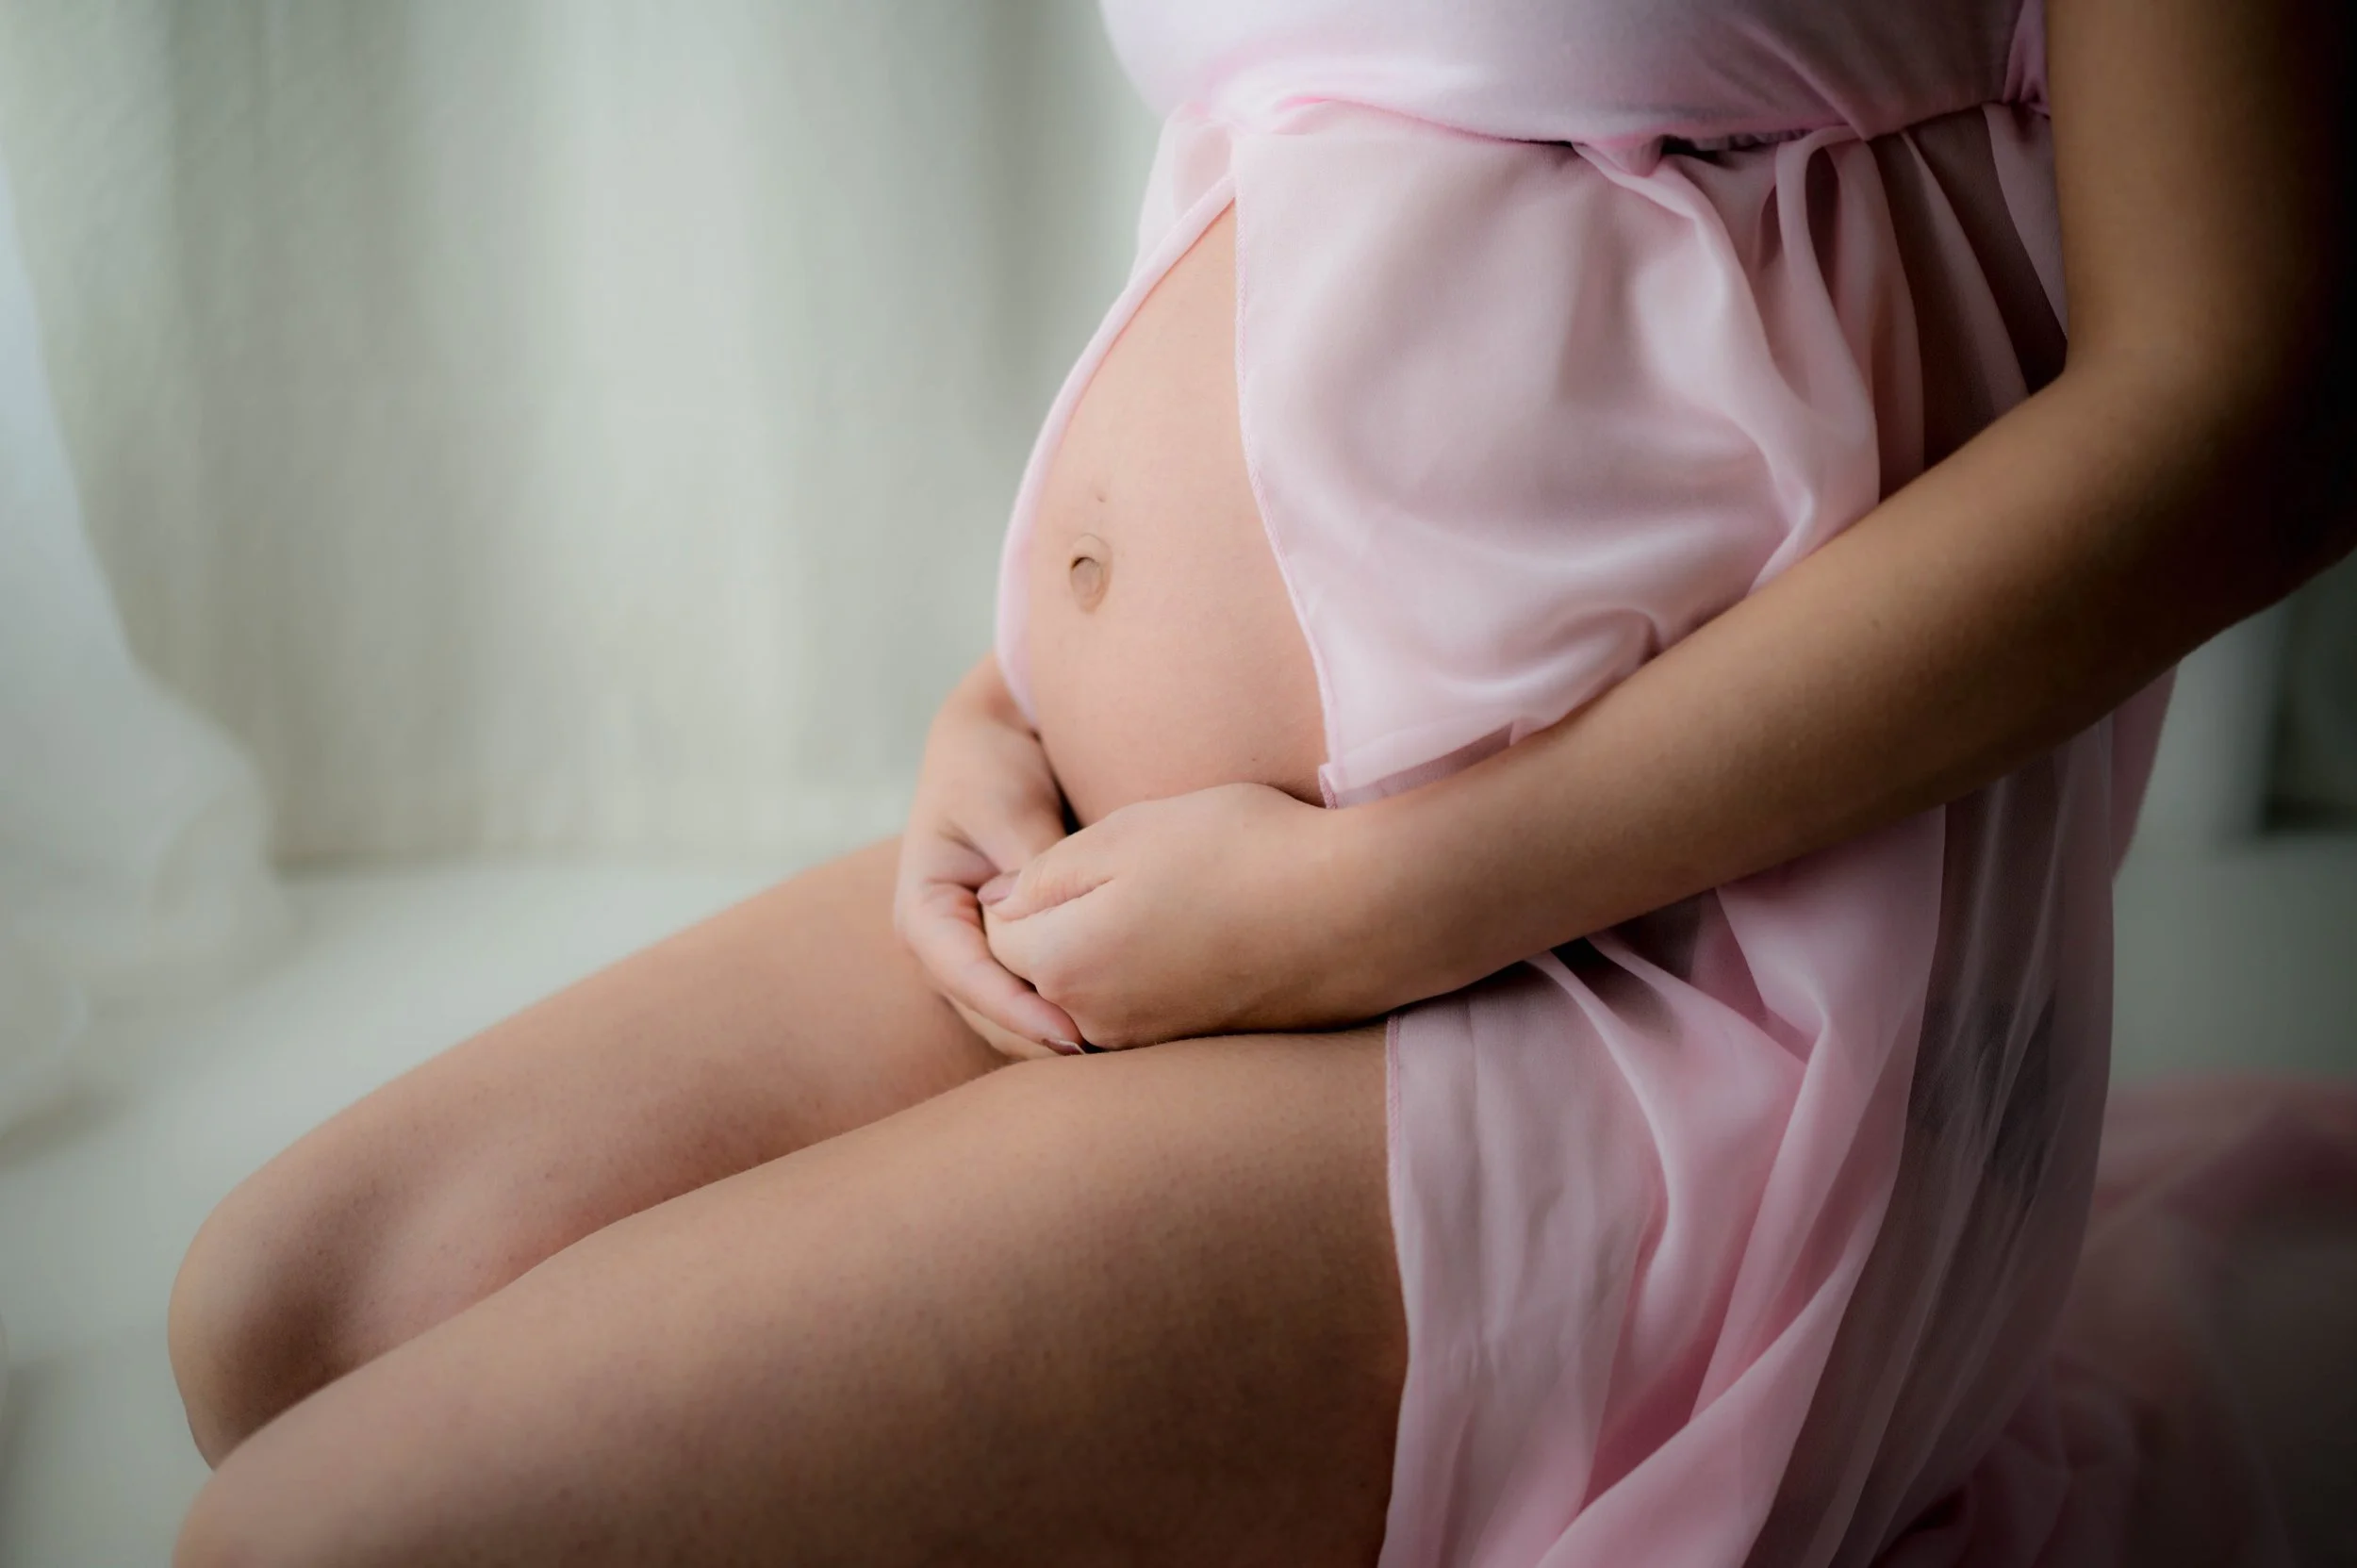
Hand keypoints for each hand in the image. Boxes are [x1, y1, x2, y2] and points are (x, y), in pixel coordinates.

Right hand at [892, 658, 1082, 1058]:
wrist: (992, 746)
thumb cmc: (991, 771)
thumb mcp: (1008, 810)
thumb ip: (1032, 867)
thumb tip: (1060, 920)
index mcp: (923, 912)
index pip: (966, 977)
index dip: (1017, 1011)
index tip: (1072, 1033)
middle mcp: (941, 947)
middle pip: (987, 1013)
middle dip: (1041, 1036)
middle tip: (1109, 1054)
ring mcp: (970, 957)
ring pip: (1008, 1019)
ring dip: (1054, 1035)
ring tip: (1119, 1049)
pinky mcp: (1004, 956)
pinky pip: (1030, 999)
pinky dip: (1065, 1012)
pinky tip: (1117, 1026)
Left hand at [978, 782, 1386, 1049]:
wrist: (1358, 910)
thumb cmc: (1240, 852)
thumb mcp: (1125, 833)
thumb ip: (1044, 874)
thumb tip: (998, 907)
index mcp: (1063, 965)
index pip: (993, 934)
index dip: (1020, 888)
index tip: (1069, 856)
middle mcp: (1093, 1025)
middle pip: (1032, 980)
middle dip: (1045, 936)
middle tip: (1107, 880)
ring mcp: (1145, 1048)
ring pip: (1081, 1005)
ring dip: (1094, 965)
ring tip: (1148, 910)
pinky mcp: (1190, 1053)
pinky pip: (1133, 1023)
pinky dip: (1139, 988)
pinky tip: (1183, 944)